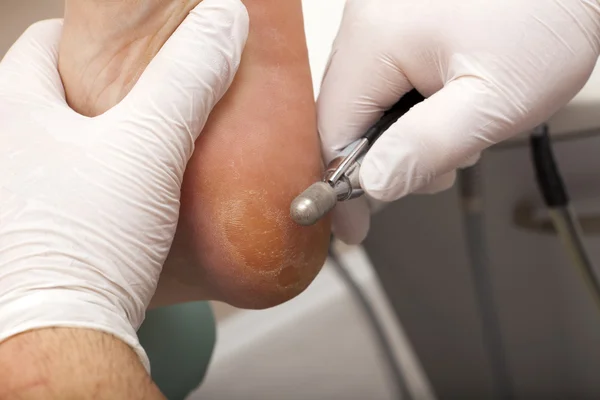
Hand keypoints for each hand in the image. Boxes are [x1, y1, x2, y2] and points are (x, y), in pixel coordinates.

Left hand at [0, 0, 247, 370]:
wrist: (64, 334)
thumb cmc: (84, 244)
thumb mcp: (151, 145)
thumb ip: (189, 78)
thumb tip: (224, 22)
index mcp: (12, 111)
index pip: (47, 41)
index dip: (98, 38)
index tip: (134, 49)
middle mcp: (2, 151)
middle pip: (59, 95)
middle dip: (107, 93)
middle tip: (151, 102)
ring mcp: (15, 196)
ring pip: (63, 145)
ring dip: (104, 143)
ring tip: (148, 151)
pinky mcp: (32, 234)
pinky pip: (68, 188)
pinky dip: (100, 183)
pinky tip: (132, 199)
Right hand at [318, 0, 599, 243]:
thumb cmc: (545, 22)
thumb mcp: (491, 103)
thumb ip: (428, 146)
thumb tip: (374, 184)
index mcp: (376, 37)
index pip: (333, 129)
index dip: (341, 184)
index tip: (355, 225)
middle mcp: (366, 17)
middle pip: (347, 114)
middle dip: (386, 155)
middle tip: (437, 167)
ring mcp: (380, 13)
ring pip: (366, 97)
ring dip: (401, 129)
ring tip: (455, 127)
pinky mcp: (396, 15)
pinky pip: (383, 74)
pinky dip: (407, 102)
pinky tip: (444, 102)